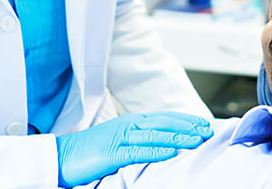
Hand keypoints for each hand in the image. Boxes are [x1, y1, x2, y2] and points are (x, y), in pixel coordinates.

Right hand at [56, 111, 212, 187]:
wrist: (63, 155)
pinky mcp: (113, 152)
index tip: (202, 124)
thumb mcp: (120, 139)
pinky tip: (172, 153)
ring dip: (179, 137)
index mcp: (133, 120)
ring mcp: (122, 136)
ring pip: (157, 135)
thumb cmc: (93, 150)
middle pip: (165, 123)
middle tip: (208, 130)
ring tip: (197, 140)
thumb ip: (140, 138)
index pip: (165, 117)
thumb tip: (162, 143)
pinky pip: (139, 151)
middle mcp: (130, 124)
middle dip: (188, 126)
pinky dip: (157, 151)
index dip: (186, 120)